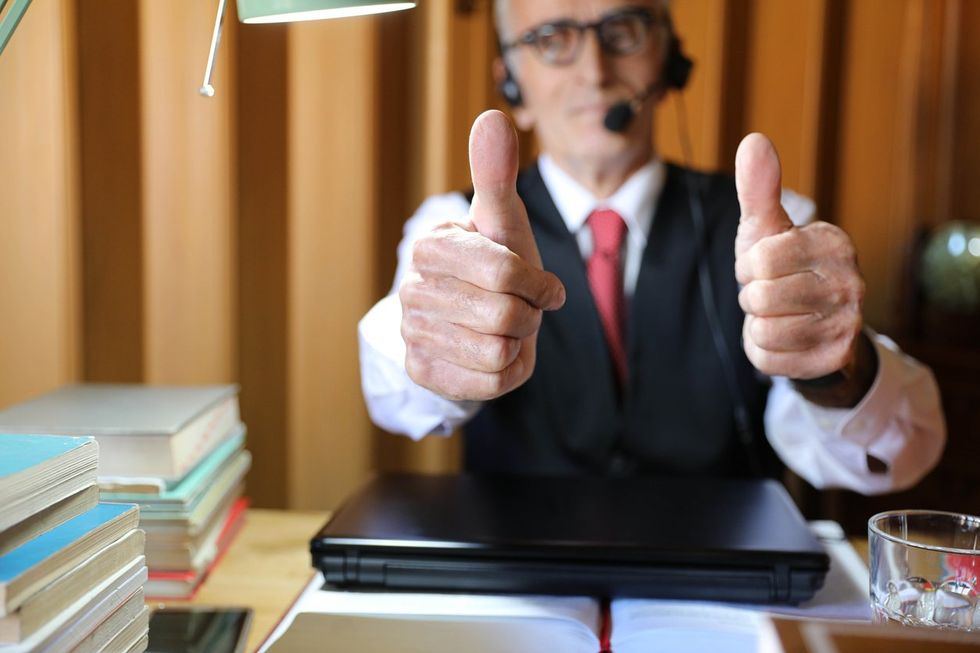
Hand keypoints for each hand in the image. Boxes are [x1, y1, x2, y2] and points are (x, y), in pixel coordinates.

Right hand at [399, 111, 565, 399]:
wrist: (473, 319)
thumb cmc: (494, 264)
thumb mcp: (501, 221)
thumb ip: (497, 174)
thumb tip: (492, 116)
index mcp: (432, 248)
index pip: (505, 272)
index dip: (536, 283)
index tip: (540, 285)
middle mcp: (412, 290)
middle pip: (504, 315)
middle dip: (528, 316)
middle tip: (520, 310)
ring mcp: (413, 333)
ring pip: (497, 352)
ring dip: (516, 344)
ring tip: (504, 330)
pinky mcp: (423, 371)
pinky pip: (486, 383)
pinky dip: (506, 372)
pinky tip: (495, 353)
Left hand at [734, 133, 864, 380]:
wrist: (812, 325)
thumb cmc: (782, 267)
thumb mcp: (766, 228)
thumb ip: (758, 188)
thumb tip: (754, 140)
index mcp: (834, 242)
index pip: (761, 258)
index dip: (749, 266)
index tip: (762, 266)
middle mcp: (852, 282)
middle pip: (761, 297)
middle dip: (752, 297)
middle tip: (771, 293)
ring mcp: (847, 323)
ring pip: (764, 330)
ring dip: (757, 325)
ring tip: (778, 315)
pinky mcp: (834, 358)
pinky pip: (769, 359)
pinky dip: (764, 353)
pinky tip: (784, 340)